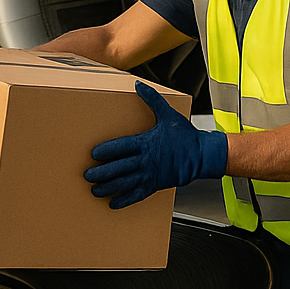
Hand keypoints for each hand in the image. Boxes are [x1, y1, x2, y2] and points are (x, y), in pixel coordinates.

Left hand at [84, 82, 228, 208]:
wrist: (202, 155)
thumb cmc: (185, 137)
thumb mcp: (168, 114)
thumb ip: (152, 99)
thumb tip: (138, 84)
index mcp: (145, 142)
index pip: (121, 147)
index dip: (106, 150)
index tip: (93, 153)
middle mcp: (145, 160)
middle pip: (118, 168)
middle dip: (101, 172)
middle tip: (87, 175)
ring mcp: (150, 174)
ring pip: (125, 183)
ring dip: (108, 187)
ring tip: (95, 190)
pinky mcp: (155, 185)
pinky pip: (137, 195)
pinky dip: (125, 200)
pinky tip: (113, 203)